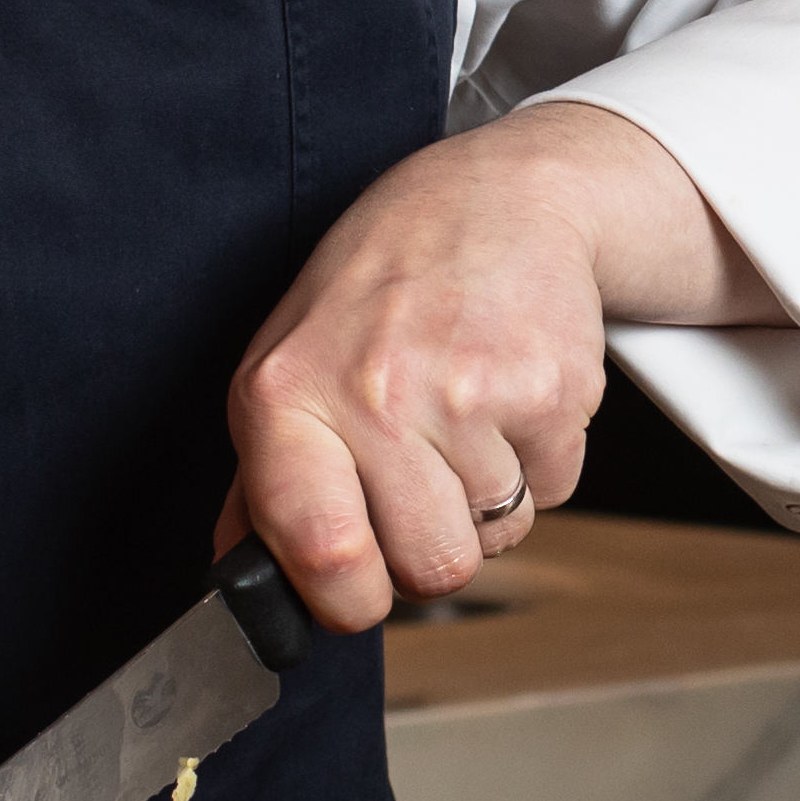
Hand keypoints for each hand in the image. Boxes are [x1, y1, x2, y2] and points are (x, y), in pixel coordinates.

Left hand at [221, 100, 751, 628]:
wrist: (495, 199)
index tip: (357, 592)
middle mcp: (375, 394)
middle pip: (430, 569)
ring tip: (466, 415)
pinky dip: (539, 460)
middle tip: (424, 478)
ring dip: (489, 498)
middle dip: (434, 545)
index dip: (347, 601)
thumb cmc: (380, 286)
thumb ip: (261, 482)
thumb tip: (244, 585)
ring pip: (498, 537)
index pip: (320, 554)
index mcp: (285, 397)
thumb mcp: (286, 364)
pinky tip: (509, 396)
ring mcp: (469, 392)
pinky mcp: (551, 390)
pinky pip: (554, 492)